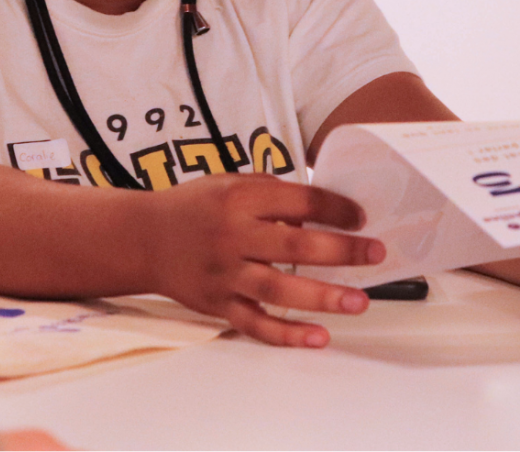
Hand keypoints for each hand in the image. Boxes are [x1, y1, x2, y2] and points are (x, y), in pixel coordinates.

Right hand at [142, 173, 384, 346]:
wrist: (143, 237)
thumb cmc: (194, 206)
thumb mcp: (228, 182)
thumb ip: (270, 192)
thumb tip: (319, 208)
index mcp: (237, 199)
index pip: (297, 200)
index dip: (333, 208)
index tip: (360, 217)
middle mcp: (231, 235)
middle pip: (294, 246)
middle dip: (341, 251)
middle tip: (376, 253)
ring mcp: (223, 274)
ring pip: (278, 290)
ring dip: (323, 297)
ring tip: (360, 301)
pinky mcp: (217, 305)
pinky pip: (255, 324)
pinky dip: (287, 334)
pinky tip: (319, 337)